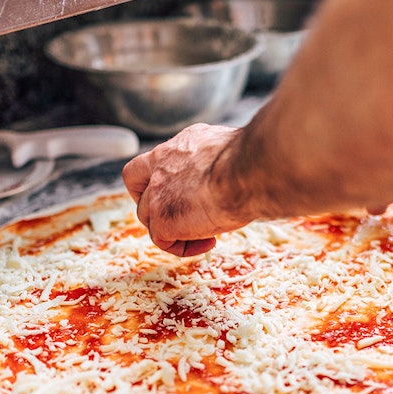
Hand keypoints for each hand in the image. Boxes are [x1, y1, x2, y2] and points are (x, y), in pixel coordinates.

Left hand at [122, 124, 248, 256]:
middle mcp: (162, 165)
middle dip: (156, 207)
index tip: (175, 193)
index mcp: (179, 147)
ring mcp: (158, 192)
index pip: (149, 162)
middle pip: (140, 190)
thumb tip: (227, 177)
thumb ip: (215, 165)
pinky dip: (183, 246)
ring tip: (209, 233)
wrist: (251, 171)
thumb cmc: (253, 162)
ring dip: (174, 230)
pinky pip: (162, 240)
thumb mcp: (228, 154)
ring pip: (149, 217)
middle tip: (183, 218)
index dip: (154, 181)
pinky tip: (209, 241)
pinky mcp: (162, 217)